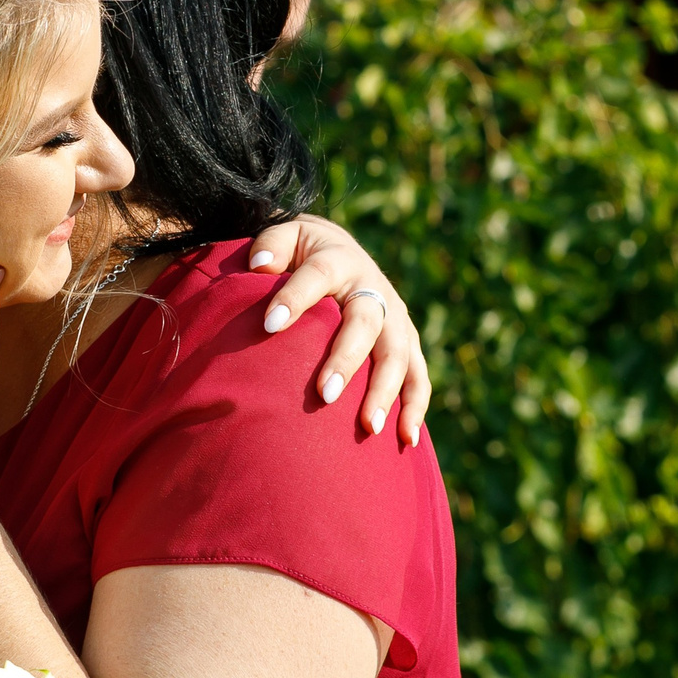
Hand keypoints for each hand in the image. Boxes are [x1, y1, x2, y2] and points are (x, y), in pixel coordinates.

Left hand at [244, 216, 430, 445]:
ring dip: (385, 391)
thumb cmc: (302, 252)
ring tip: (370, 428)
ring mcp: (395, 317)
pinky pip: (418, 376)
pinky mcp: (407, 342)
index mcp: (338, 260)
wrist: (342, 251)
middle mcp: (372, 288)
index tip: (269, 325)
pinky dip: (415, 407)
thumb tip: (259, 265)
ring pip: (398, 355)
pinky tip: (405, 440)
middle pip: (365, 323)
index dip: (294, 298)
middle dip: (346, 360)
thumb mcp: (286, 236)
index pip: (316, 275)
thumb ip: (270, 246)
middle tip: (323, 394)